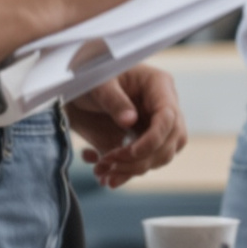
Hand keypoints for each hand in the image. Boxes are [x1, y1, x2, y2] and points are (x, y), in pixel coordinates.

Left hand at [67, 64, 188, 187]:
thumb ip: (114, 100)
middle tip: (109, 161)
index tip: (131, 152)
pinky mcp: (139, 142)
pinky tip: (102, 174)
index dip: (154, 139)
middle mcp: (161, 108)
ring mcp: (152, 126)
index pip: (169, 117)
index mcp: (158, 86)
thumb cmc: (91, 74)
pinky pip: (141, 163)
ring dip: (133, 170)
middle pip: (170, 142)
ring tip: (103, 170)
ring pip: (159, 157)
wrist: (76, 87)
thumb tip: (130, 121)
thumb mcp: (99, 83)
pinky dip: (124, 174)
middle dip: (141, 159)